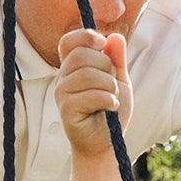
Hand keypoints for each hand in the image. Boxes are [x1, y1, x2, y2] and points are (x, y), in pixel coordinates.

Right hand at [55, 28, 130, 156]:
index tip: (101, 44)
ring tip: (113, 98)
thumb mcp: (119, 81)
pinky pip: (89, 95)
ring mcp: (62, 93)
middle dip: (106, 67)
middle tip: (112, 85)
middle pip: (82, 55)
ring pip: (86, 74)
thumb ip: (117, 59)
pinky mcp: (66, 109)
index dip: (84, 36)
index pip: (69, 41)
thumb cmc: (110, 112)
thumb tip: (115, 37)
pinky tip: (111, 107)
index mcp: (73, 67)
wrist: (107, 144)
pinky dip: (107, 99)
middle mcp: (63, 78)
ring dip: (109, 85)